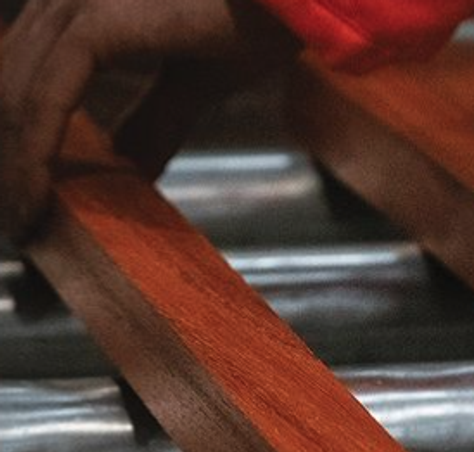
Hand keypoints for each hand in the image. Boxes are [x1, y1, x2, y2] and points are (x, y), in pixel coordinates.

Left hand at [0, 0, 296, 239]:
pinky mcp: (97, 21)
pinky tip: (38, 200)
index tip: (27, 196)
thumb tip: (127, 162)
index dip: (20, 141)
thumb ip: (157, 119)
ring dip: (15, 167)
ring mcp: (78, 2)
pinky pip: (45, 102)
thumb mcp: (197, 82)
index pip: (27, 80)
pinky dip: (34, 159)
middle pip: (9, 87)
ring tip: (24, 220)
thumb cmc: (260, 19)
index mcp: (88, 5)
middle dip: (9, 158)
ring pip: (15, 98)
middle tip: (20, 221)